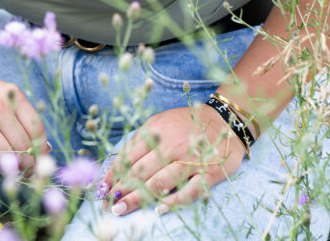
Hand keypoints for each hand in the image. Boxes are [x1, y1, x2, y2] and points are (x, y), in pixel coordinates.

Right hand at [0, 64, 48, 176]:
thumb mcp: (5, 95)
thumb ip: (23, 118)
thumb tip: (45, 149)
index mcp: (12, 95)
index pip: (36, 127)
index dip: (42, 149)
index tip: (42, 159)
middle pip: (22, 144)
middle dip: (29, 163)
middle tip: (28, 172)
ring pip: (3, 154)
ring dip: (11, 169)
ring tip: (13, 173)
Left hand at [102, 105, 244, 216]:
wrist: (226, 120)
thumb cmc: (187, 123)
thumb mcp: (161, 122)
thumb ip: (142, 140)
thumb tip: (119, 165)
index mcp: (157, 130)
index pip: (129, 155)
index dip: (114, 173)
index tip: (103, 188)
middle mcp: (172, 145)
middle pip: (140, 172)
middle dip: (121, 190)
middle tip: (108, 204)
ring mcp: (190, 160)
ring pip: (159, 183)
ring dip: (138, 198)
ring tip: (122, 209)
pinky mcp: (208, 173)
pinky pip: (188, 191)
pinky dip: (172, 202)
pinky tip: (158, 209)